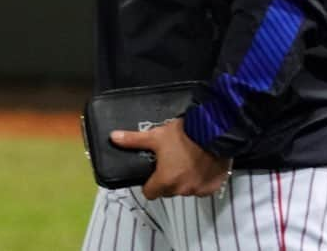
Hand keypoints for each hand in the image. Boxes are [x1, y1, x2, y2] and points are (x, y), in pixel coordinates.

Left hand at [110, 117, 230, 199]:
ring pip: (186, 189)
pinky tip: (200, 165)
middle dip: (167, 180)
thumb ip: (133, 140)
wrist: (213, 133)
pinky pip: (202, 188)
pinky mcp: (213, 187)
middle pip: (168, 191)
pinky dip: (200, 179)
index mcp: (165, 181)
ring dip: (184, 180)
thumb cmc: (182, 136)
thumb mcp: (155, 136)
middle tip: (169, 162)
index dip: (149, 184)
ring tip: (185, 160)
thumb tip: (113, 138)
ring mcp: (199, 190)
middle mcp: (182, 190)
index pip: (150, 193)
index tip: (152, 172)